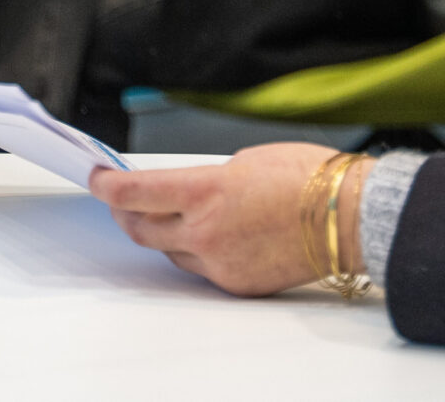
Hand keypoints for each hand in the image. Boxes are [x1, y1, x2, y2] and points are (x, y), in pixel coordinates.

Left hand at [90, 144, 367, 294]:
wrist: (348, 217)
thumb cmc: (307, 178)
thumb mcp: (245, 160)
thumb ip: (207, 180)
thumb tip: (188, 193)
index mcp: (205, 190)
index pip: (136, 192)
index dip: (108, 186)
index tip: (96, 179)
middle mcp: (205, 230)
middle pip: (142, 228)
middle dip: (125, 214)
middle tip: (118, 202)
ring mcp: (219, 262)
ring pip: (170, 252)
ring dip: (161, 233)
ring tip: (164, 218)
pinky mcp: (236, 284)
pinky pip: (202, 269)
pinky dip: (196, 252)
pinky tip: (207, 238)